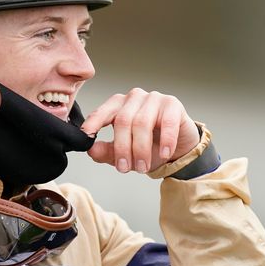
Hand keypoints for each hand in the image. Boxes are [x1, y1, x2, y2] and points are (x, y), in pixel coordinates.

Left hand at [80, 88, 199, 173]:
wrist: (178, 148)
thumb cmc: (149, 146)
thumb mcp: (125, 152)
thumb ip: (106, 151)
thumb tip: (90, 150)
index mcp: (118, 105)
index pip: (103, 112)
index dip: (94, 123)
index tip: (86, 136)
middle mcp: (134, 98)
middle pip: (123, 121)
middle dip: (122, 148)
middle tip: (124, 168)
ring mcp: (153, 98)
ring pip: (142, 122)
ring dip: (141, 148)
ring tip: (142, 166)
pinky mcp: (172, 105)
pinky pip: (167, 123)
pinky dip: (165, 141)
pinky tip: (164, 154)